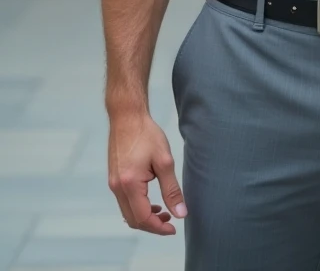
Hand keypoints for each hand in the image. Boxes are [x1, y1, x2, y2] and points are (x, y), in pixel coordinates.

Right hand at [108, 111, 186, 234]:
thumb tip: (180, 213)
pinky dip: (137, 207)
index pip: (143, 218)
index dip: (159, 228)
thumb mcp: (164, 161)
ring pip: (128, 213)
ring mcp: (113, 184)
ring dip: (145, 217)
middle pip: (133, 220)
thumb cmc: (146, 134)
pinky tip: (151, 201)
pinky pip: (124, 202)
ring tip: (163, 211)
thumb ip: (172, 189)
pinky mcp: (113, 178)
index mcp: (129, 184)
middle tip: (171, 221)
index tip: (174, 228)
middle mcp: (117, 188)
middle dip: (152, 225)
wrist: (127, 117)